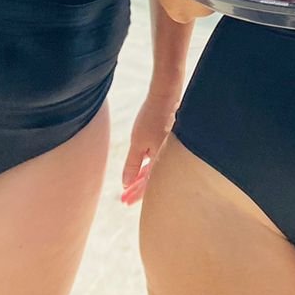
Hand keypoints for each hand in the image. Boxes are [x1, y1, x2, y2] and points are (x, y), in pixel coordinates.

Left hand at [120, 90, 178, 205]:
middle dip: (137, 189)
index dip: (135, 194)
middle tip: (124, 199)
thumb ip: (132, 164)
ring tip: (129, 186)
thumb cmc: (152, 117)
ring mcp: (170, 148)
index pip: (149, 185)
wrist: (166, 93)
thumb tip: (126, 183)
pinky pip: (158, 159)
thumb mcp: (137, 142)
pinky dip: (148, 166)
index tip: (124, 201)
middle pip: (153, 179)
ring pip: (155, 169)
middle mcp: (169, 157)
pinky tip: (141, 167)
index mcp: (163, 161)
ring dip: (141, 178)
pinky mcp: (170, 139)